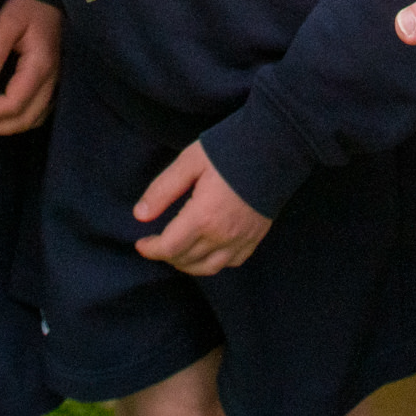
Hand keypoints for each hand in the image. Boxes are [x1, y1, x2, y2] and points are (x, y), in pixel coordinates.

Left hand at [0, 0, 60, 135]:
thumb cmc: (28, 7)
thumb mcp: (7, 21)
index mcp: (40, 66)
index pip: (15, 104)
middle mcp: (52, 80)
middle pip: (25, 118)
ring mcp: (55, 83)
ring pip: (33, 119)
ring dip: (6, 127)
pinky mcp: (53, 83)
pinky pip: (38, 112)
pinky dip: (18, 120)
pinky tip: (1, 117)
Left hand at [132, 139, 272, 276]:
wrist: (275, 147)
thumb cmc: (229, 149)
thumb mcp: (189, 162)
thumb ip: (163, 190)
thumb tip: (140, 216)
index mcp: (203, 216)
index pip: (169, 247)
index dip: (151, 249)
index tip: (141, 244)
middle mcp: (222, 235)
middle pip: (186, 260)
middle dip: (166, 255)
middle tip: (156, 244)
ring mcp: (241, 239)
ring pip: (208, 268)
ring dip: (187, 264)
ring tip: (176, 253)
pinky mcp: (255, 238)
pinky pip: (231, 263)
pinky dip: (213, 263)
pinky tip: (206, 252)